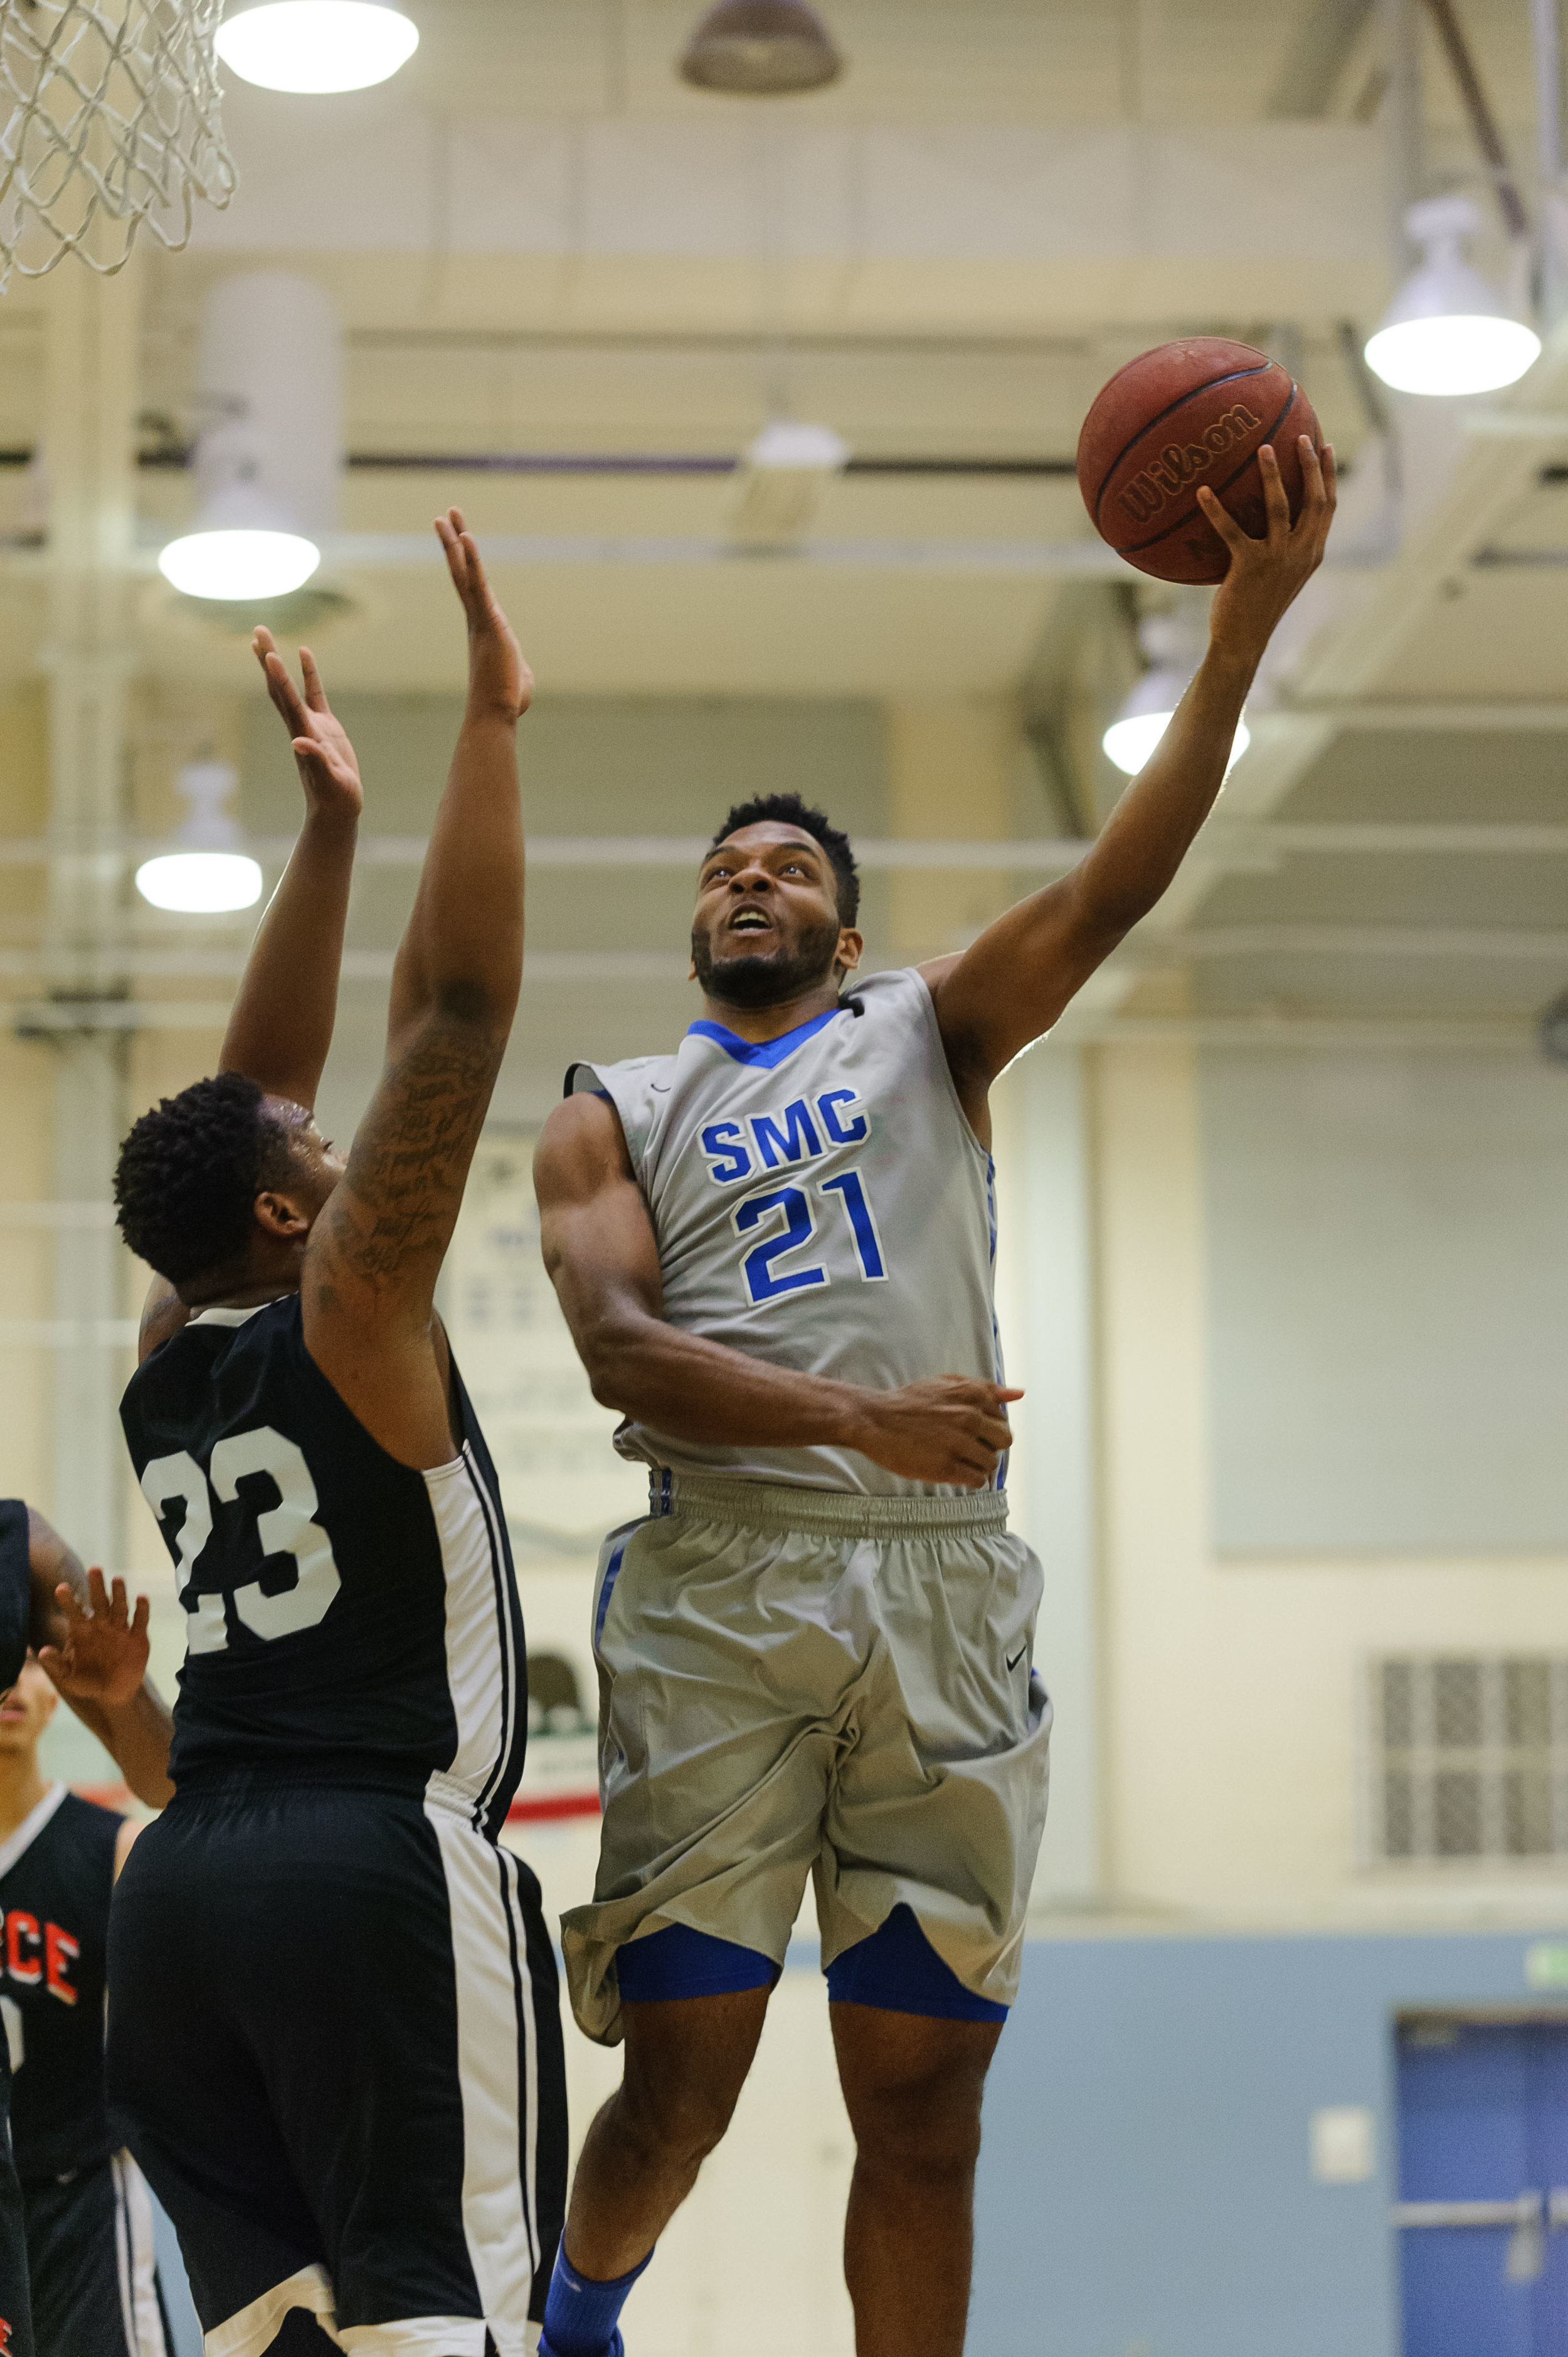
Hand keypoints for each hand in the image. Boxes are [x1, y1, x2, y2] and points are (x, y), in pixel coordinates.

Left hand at [37, 1569, 149, 1709]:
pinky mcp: (138, 1637)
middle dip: (97, 1586)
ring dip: (119, 1594)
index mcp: (83, 1631)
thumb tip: (42, 1652)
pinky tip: (141, 1597)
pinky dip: (142, 1609)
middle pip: (99, 1601)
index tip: (61, 1588)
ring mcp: (120, 1629)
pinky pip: (140, 1620)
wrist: (113, 1694)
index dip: (68, 1600)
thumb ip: (55, 1665)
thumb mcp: (68, 1677)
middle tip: (94, 1569)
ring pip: (120, 1607)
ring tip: (117, 1579)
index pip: (74, 1611)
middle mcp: (101, 1625)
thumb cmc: (87, 1682)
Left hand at [253, 629, 363, 824]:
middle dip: (268, 659)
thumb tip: (298, 742)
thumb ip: (315, 759)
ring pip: (288, 686)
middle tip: (258, 630)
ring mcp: (310, 723)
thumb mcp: (329, 779)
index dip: (278, 676)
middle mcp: (300, 724)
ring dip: (276, 663)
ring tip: (264, 640)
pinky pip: (314, 692)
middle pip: (278, 685)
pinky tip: (304, 653)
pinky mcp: (324, 726)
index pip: (286, 699)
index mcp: (303, 733)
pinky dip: (308, 673)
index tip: (267, 653)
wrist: (336, 807)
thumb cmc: (334, 796)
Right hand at [436, 507, 532, 723]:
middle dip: (453, 542)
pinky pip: (478, 585)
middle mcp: (477, 618)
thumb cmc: (507, 699)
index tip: (459, 539)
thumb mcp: (515, 675)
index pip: (472, 587)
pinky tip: (467, 539)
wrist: (496, 712)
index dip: (465, 562)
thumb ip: (514, 666)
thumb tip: (518, 676)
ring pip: (464, 572)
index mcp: (484, 626)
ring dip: (456, 542)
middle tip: (444, 516)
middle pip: (461, 571)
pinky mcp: (489, 622)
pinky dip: (472, 561)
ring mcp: (480, 618)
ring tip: (447, 515)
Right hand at [849, 1376, 1021, 1488]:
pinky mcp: (946, 1467)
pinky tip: (953, 1470)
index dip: (987, 1427)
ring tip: (957, 1459)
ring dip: (978, 1464)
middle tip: (967, 1446)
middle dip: (989, 1446)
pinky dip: (969, 1479)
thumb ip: (986, 1388)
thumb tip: (1019, 1394)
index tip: (970, 1430)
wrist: (875, 1420)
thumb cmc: (911, 1402)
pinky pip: (977, 1480)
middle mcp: (969, 1418)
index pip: (1003, 1419)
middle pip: (1003, 1442)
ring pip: (991, 1463)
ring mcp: (959, 1444)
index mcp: (972, 1395)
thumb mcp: (947, 1383)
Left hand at [1198, 435, 1336, 665]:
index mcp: (1312, 553)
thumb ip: (1284, 545)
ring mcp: (1278, 559)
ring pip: (1280, 507)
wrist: (1244, 640)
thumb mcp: (1280, 574)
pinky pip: (1231, 530)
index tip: (1326, 445)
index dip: (1328, 475)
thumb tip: (1267, 514)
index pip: (1328, 507)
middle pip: (1313, 500)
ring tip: (1262, 448)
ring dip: (1272, 475)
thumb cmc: (1257, 605)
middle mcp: (1301, 553)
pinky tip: (1202, 491)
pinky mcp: (1250, 566)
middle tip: (1299, 436)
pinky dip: (1216, 509)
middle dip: (1310, 465)